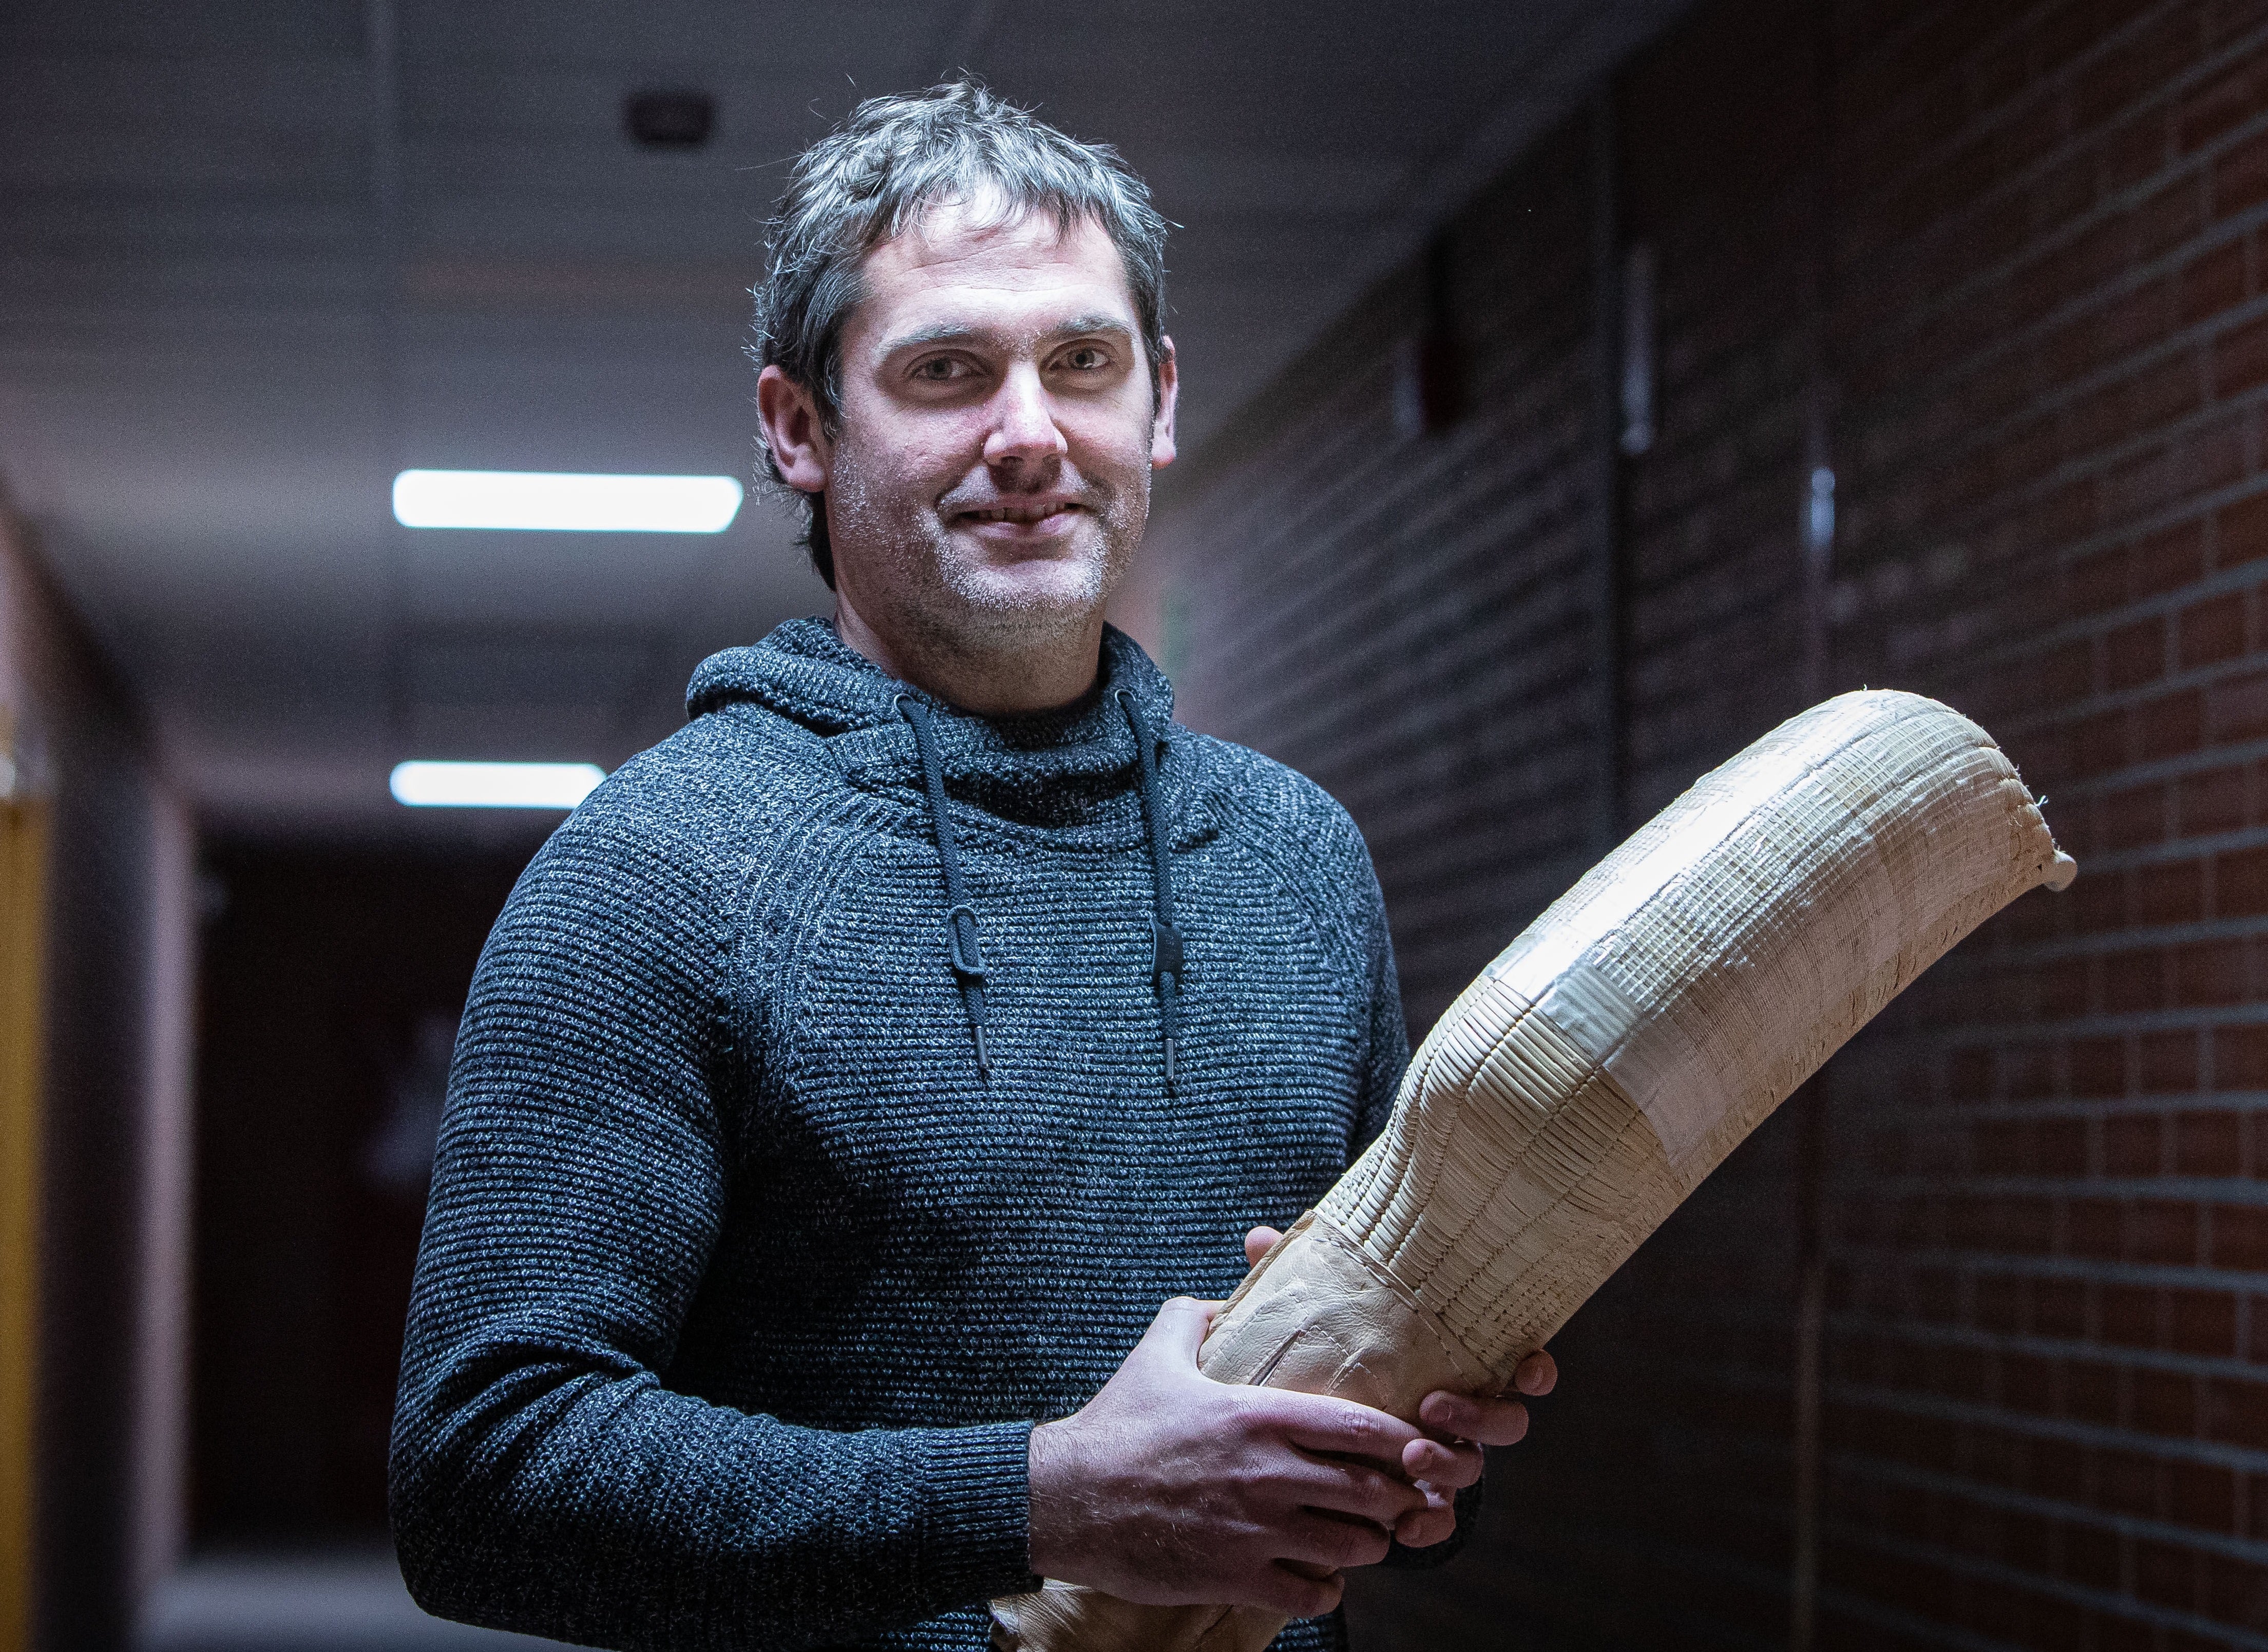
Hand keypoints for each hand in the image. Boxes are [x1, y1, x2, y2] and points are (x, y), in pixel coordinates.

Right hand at [1027, 1296, 1433, 1617]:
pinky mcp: (1235, 1577)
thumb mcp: (1155, 1355)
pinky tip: (1316, 1577)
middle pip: (1372, 1494)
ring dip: (1366, 1546)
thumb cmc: (1113, 1427)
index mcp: (1258, 1417)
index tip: (1418, 1446)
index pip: (1362, 1428)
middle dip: (1396, 1500)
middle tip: (1396, 1499)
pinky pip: (1311, 1594)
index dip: (1404, 1442)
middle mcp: (1268, 1474)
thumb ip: (1194, 1318)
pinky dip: (1325, 1589)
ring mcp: (1255, 1531)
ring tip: (1358, 1537)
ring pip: (1352, 1548)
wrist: (1065, 1498)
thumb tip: (1218, 1300)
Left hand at [1240, 1226, 1556, 1550]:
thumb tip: (1259, 1237)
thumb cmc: (1325, 1362)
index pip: (1513, 1365)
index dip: (1534, 1369)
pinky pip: (1438, 1520)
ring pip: (1473, 1470)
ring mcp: (1442, 1460)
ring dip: (1447, 1463)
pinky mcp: (1416, 1502)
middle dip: (1480, 1418)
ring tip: (1408, 1454)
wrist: (1294, 1436)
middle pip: (1504, 1422)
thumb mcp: (1318, 1321)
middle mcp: (1459, 1414)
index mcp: (1450, 1365)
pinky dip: (1427, 1526)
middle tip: (1433, 1406)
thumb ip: (1301, 1283)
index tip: (1525, 1367)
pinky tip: (1403, 1528)